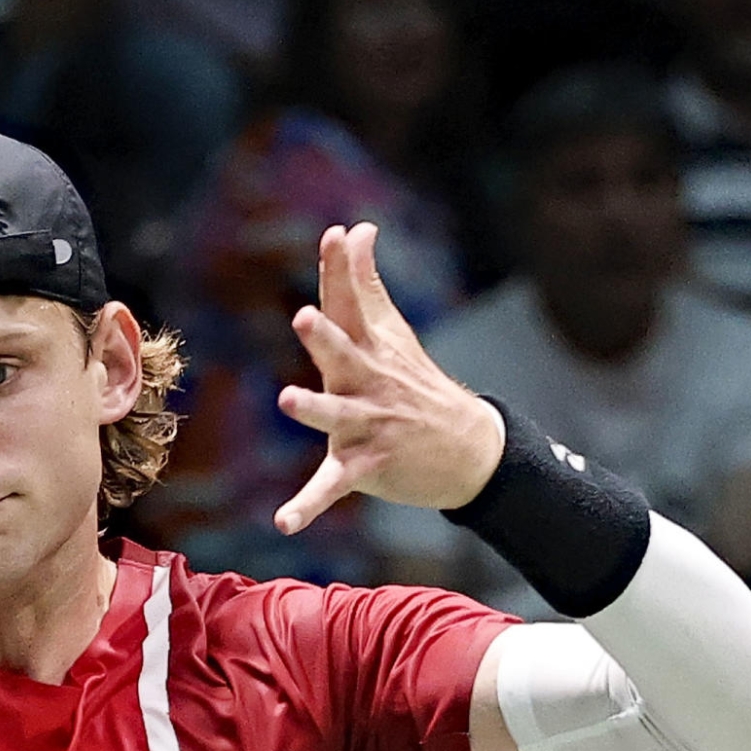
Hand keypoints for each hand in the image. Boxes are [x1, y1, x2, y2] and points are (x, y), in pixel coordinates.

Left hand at [272, 223, 504, 534]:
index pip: (351, 305)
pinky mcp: (364, 465)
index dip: (341, 271)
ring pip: (337, 414)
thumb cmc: (414, 383)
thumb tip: (357, 228)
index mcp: (369, 350)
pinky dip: (306, 506)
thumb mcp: (392, 332)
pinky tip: (282, 523)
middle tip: (306, 316)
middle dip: (325, 336)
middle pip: (344, 353)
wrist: (467, 449)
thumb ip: (365, 282)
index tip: (336, 234)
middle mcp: (368, 382)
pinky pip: (330, 487)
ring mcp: (367, 424)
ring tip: (289, 398)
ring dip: (315, 408)